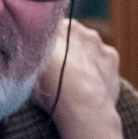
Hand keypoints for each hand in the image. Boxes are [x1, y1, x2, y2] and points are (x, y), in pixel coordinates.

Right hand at [31, 20, 126, 138]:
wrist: (85, 109)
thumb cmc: (54, 93)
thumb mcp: (31, 75)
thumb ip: (32, 61)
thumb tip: (25, 61)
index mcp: (55, 29)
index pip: (48, 30)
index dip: (45, 45)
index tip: (43, 58)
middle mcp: (77, 29)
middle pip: (69, 34)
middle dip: (65, 47)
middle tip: (59, 69)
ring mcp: (97, 41)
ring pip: (87, 44)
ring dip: (82, 56)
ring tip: (75, 78)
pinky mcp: (112, 55)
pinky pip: (102, 57)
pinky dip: (97, 66)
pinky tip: (91, 81)